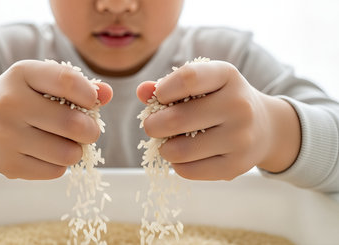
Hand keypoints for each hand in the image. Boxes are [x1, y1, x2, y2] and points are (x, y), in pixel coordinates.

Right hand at [0, 60, 112, 178]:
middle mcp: (9, 104)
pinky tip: (49, 154)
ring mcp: (5, 137)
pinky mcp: (7, 164)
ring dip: (76, 150)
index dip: (89, 95)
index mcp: (21, 74)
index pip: (68, 82)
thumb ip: (77, 85)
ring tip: (67, 143)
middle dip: (91, 130)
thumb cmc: (18, 98)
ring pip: (67, 153)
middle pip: (73, 124)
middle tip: (87, 130)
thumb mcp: (40, 82)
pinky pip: (55, 171)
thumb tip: (107, 93)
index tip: (91, 102)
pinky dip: (60, 164)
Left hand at [137, 60, 300, 179]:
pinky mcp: (236, 166)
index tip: (160, 97)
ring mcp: (240, 138)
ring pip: (179, 150)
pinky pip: (188, 171)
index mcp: (227, 75)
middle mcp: (238, 105)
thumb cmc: (221, 100)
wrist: (265, 127)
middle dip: (153, 125)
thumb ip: (168, 86)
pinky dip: (177, 164)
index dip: (163, 90)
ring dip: (164, 148)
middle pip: (175, 119)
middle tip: (154, 125)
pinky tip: (184, 156)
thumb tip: (142, 91)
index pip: (187, 78)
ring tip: (168, 142)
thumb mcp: (202, 84)